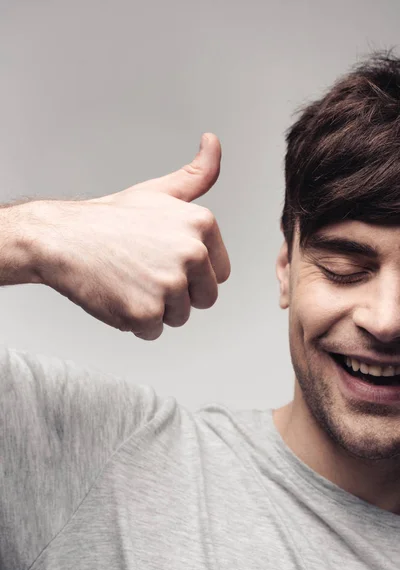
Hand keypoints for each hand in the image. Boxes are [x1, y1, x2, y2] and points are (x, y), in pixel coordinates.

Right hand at [33, 133, 230, 339]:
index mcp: (202, 225)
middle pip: (204, 299)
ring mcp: (169, 285)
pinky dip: (133, 322)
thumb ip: (197, 175)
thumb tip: (214, 142)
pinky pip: (152, 332)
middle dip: (179, 295)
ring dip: (155, 309)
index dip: (193, 274)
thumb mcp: (160, 191)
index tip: (164, 260)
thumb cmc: (111, 219)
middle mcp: (192, 253)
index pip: (220, 274)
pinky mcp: (146, 312)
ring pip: (178, 317)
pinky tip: (118, 294)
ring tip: (130, 281)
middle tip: (145, 273)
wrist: (63, 237)